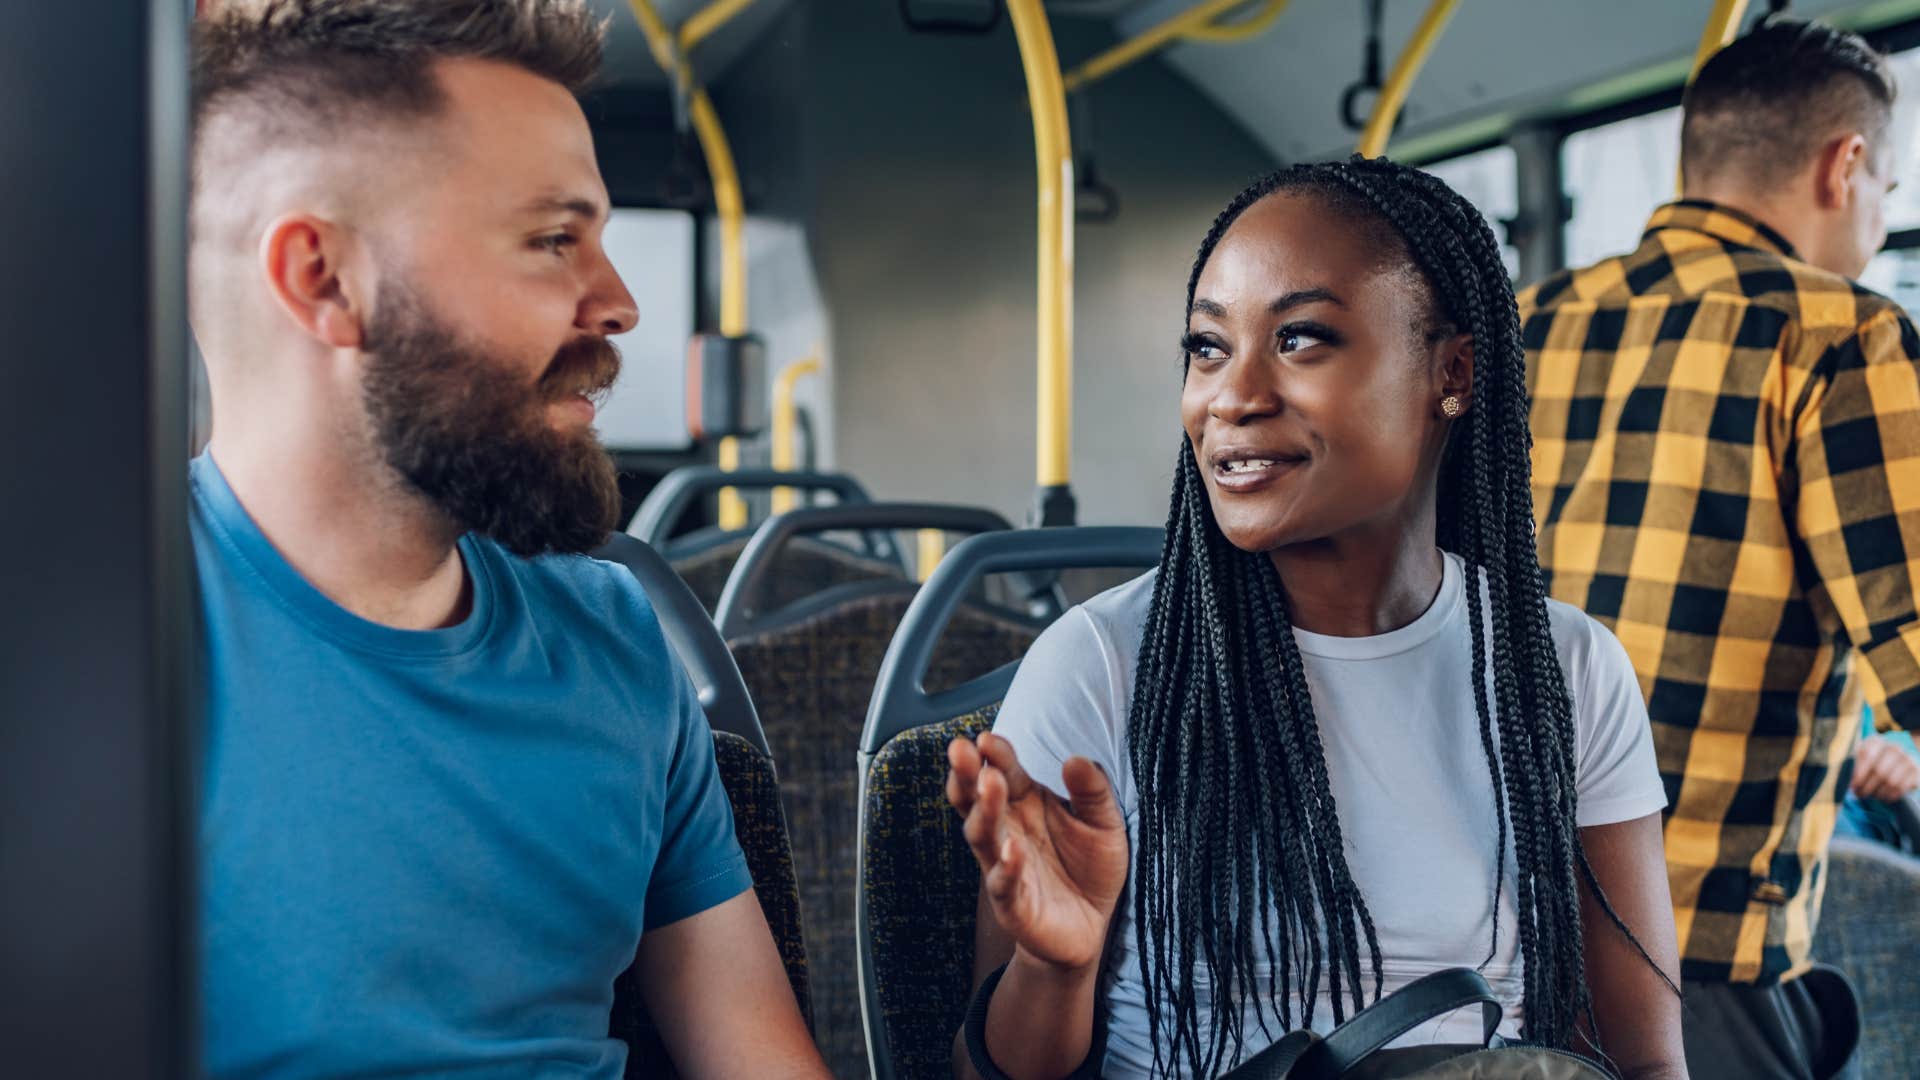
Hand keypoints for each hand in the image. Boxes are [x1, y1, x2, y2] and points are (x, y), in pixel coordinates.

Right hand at [946, 732, 1129, 973]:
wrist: (1092, 924)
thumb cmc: (1090, 865)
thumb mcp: (1104, 821)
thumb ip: (1092, 790)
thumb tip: (1075, 759)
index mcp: (1024, 803)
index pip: (1004, 771)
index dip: (995, 755)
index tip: (988, 739)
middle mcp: (1007, 830)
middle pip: (978, 798)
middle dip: (968, 774)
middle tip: (961, 750)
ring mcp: (1004, 866)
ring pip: (982, 835)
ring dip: (984, 810)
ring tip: (990, 785)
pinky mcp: (1013, 903)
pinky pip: (1003, 883)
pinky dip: (1006, 867)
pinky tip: (1012, 850)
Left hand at [1850, 734, 1919, 802]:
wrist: (1895, 764)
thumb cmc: (1870, 763)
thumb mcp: (1859, 761)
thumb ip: (1853, 769)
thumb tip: (1850, 785)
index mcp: (1876, 741)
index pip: (1867, 756)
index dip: (1859, 774)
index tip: (1853, 787)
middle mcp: (1893, 747)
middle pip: (1879, 771)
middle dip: (1867, 787)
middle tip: (1861, 795)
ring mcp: (1907, 758)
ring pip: (1890, 781)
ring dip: (1879, 792)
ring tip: (1873, 796)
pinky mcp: (1916, 770)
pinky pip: (1902, 787)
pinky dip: (1891, 795)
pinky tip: (1885, 797)